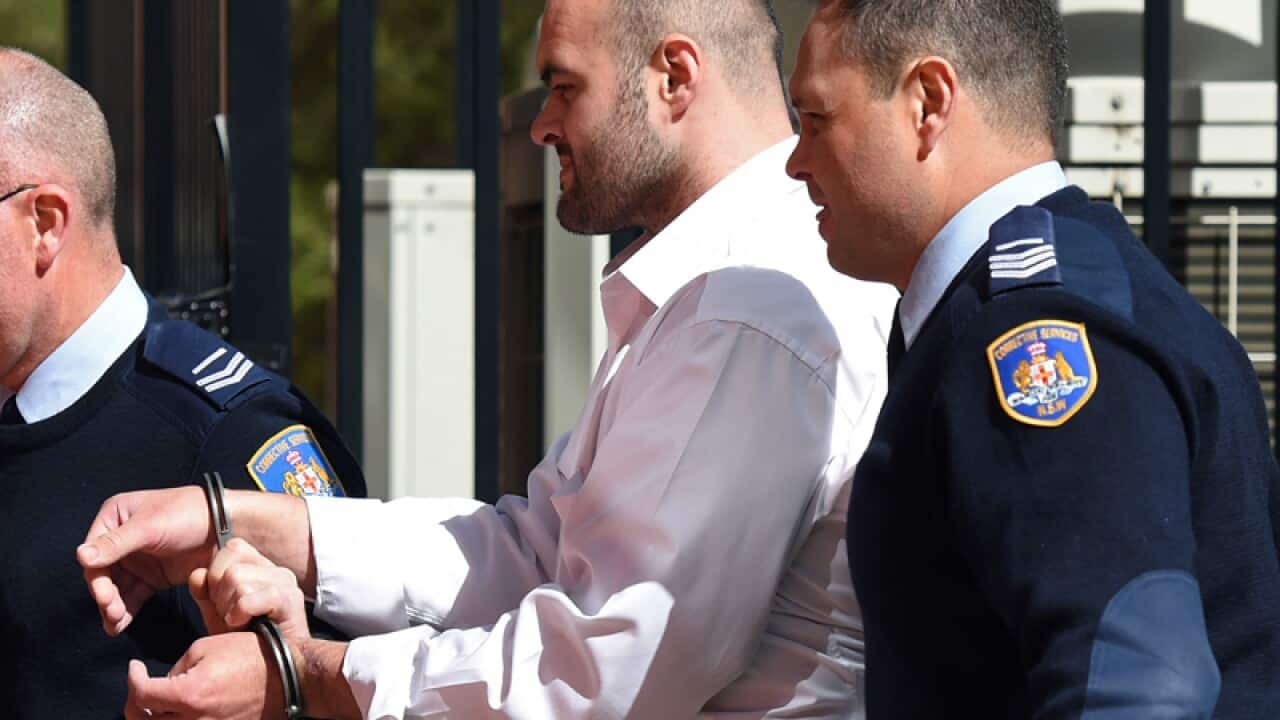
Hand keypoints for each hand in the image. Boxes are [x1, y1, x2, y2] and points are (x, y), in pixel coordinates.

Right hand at [78, 487, 217, 635]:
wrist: (227, 526)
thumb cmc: (189, 515)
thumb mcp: (151, 527)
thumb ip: (116, 544)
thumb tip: (81, 556)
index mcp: (116, 517)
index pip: (95, 551)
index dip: (96, 576)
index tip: (104, 595)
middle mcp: (122, 538)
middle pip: (103, 573)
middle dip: (105, 595)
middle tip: (112, 611)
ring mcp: (138, 558)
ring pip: (116, 587)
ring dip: (113, 606)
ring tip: (116, 623)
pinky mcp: (153, 575)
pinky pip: (133, 595)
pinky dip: (126, 609)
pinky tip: (121, 623)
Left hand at [124, 633, 284, 719]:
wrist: (287, 677)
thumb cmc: (250, 656)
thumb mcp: (207, 647)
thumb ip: (177, 667)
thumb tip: (166, 683)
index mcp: (189, 695)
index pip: (142, 696)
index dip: (132, 680)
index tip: (135, 668)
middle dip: (135, 704)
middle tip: (138, 688)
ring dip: (153, 717)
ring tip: (156, 702)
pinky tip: (179, 709)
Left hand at [190, 538, 309, 640]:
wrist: (275, 672)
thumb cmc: (248, 645)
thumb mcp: (219, 615)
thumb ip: (205, 592)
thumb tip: (198, 575)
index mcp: (262, 568)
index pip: (232, 548)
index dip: (216, 576)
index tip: (220, 604)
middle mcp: (277, 571)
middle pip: (230, 567)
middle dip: (219, 597)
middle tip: (230, 617)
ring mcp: (286, 584)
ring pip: (238, 578)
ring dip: (229, 607)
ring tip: (238, 623)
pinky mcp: (291, 601)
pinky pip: (250, 597)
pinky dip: (239, 613)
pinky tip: (242, 625)